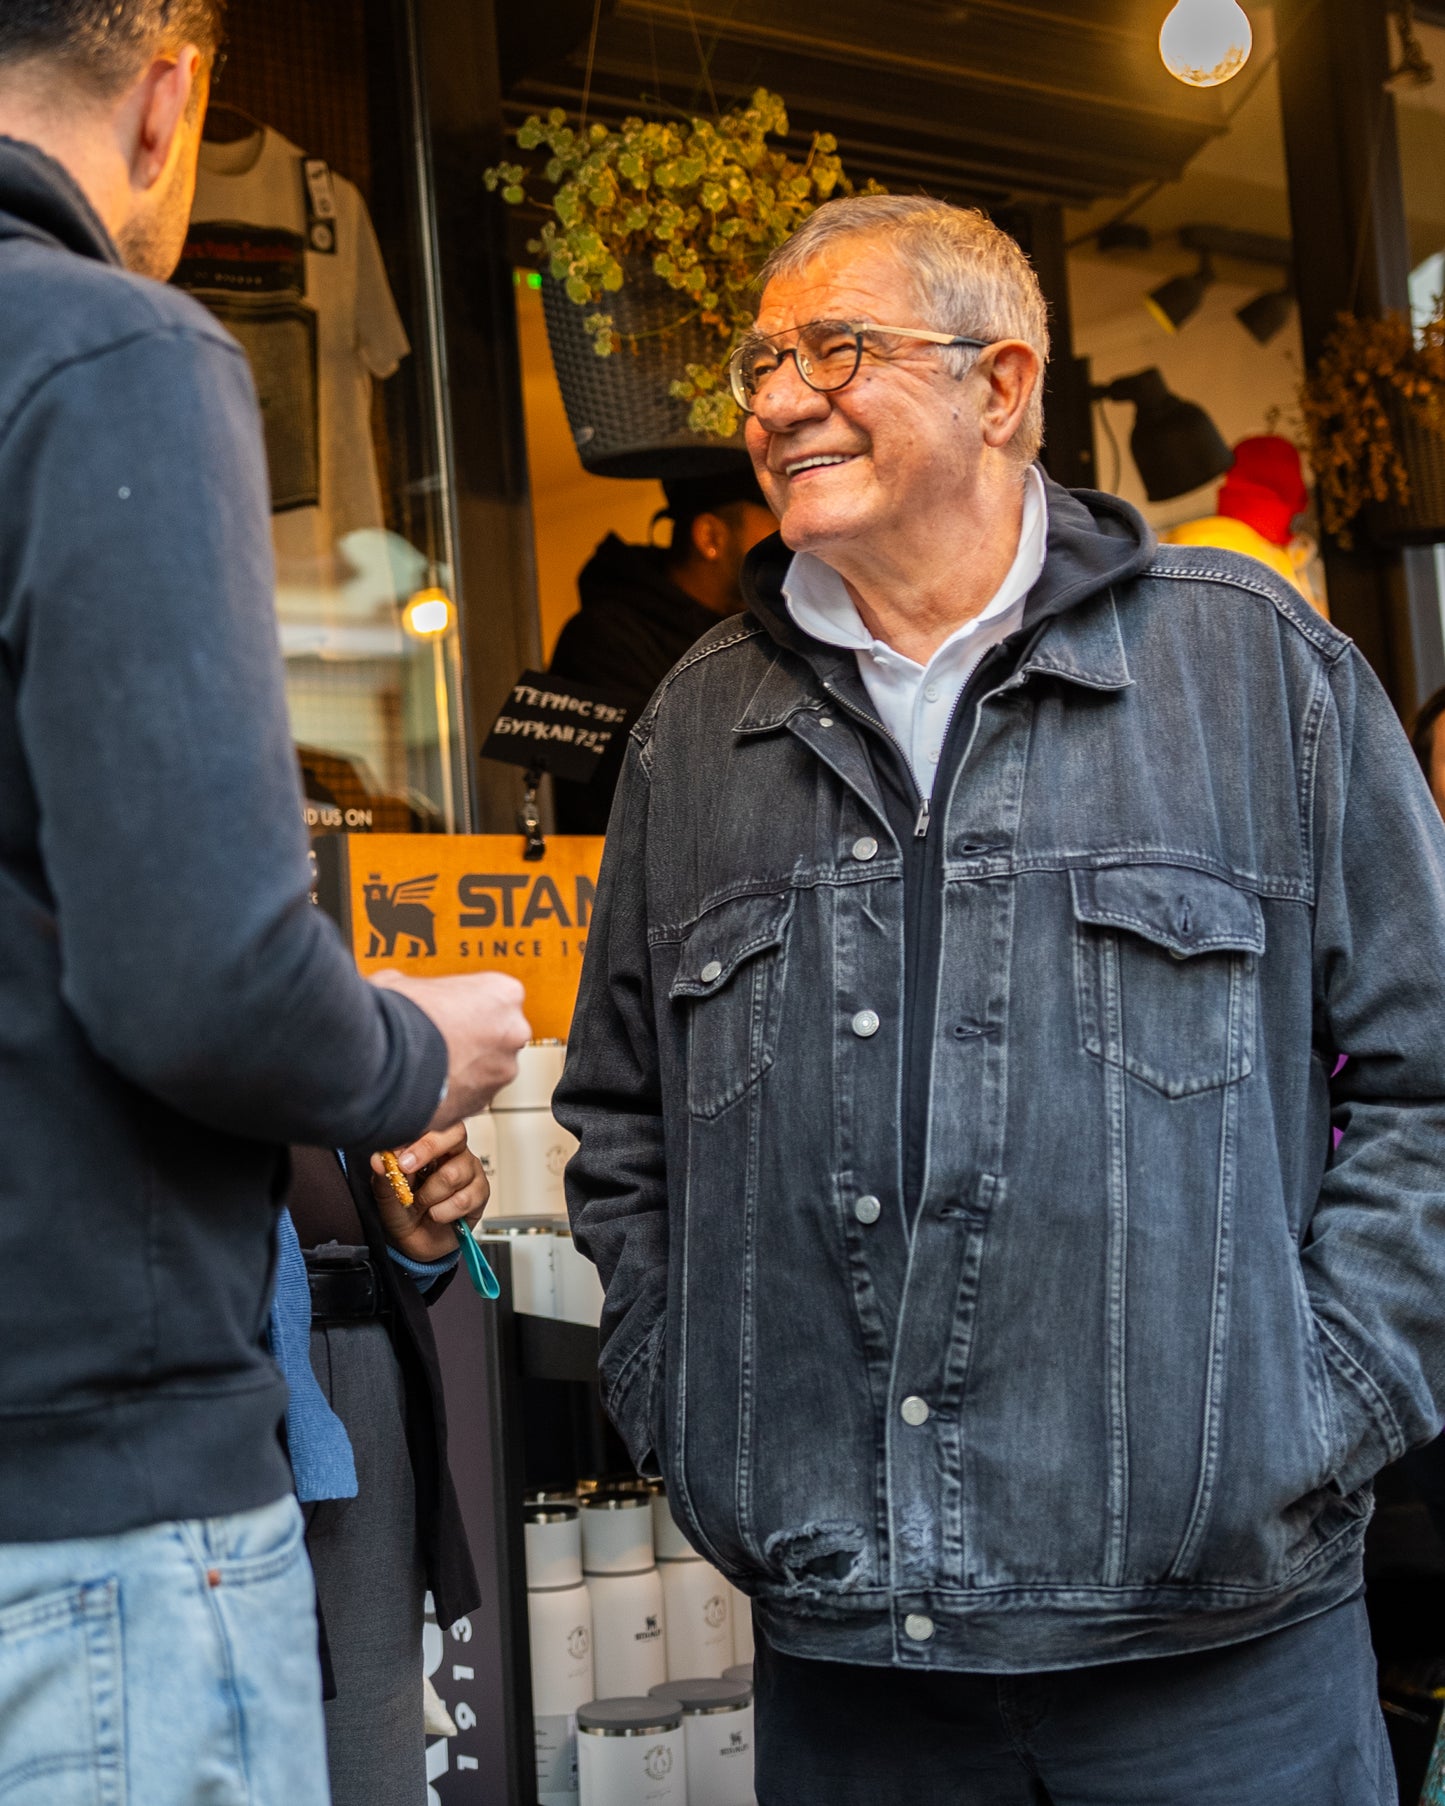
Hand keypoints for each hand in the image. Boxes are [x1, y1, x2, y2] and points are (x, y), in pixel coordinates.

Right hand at [371, 970, 529, 1124]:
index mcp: (503, 994)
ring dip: (464, 1068)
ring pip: (487, 1070)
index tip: (448, 1008)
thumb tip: (407, 994)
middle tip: (439, 1037)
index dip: (466, 1003)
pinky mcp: (482, 1104)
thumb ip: (424, 989)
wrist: (384, 1064)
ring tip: (427, 1064)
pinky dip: (452, 1093)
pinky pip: (469, 1096)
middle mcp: (513, 1033)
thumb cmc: (399, 1017)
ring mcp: (501, 1072)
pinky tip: (424, 1085)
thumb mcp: (405, 984)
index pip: (495, 996)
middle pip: (497, 1035)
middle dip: (472, 1038)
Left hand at [371, 1119, 488, 1263]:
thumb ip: (384, 1176)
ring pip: (454, 1173)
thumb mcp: (386, 1195)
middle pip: (455, 1133)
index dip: (417, 1134)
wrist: (414, 1244)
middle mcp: (453, 1152)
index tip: (397, 1151)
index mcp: (430, 1145)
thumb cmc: (402, 1212)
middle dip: (428, 1150)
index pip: (434, 1122)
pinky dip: (444, 1212)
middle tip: (407, 1169)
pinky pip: (464, 1198)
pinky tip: (437, 1215)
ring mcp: (470, 1171)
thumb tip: (378, 1159)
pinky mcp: (480, 1193)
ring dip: (430, 1195)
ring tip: (421, 1204)